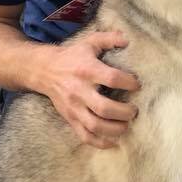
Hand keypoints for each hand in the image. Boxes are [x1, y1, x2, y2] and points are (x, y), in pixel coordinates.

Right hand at [41, 31, 139, 148]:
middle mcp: (79, 90)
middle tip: (134, 110)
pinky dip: (100, 142)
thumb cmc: (72, 56)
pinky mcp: (69, 118)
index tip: (137, 85)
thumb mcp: (89, 42)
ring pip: (95, 125)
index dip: (129, 83)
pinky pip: (84, 136)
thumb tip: (127, 39)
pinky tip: (113, 141)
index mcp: (87, 70)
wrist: (44, 70)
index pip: (112, 79)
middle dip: (124, 112)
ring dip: (115, 129)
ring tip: (126, 125)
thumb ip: (109, 39)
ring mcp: (73, 107)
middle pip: (104, 108)